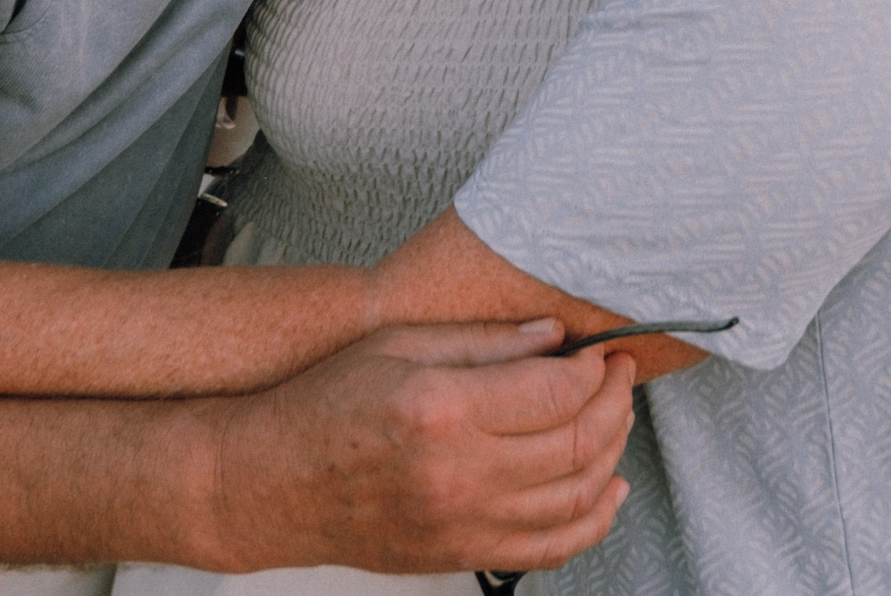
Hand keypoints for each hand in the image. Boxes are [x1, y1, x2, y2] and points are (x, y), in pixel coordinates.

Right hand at [204, 321, 635, 574]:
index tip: (603, 353)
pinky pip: (552, 549)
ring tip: (614, 420)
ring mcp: (463, 523)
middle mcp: (458, 473)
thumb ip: (481, 341)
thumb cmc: (321, 407)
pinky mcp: (462, 555)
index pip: (555, 390)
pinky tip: (607, 489)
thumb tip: (553, 335)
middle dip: (615, 405)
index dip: (595, 370)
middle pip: (576, 443)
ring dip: (612, 455)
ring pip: (576, 497)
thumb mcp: (395, 345)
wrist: (270, 484)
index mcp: (441, 408)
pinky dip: (593, 521)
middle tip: (620, 377)